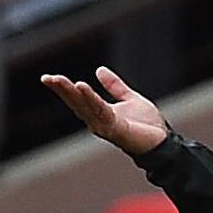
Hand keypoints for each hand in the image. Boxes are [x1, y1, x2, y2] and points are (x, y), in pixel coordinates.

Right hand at [40, 66, 170, 156]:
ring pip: (85, 107)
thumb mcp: (130, 99)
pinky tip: (81, 86)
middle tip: (47, 78)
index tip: (48, 77)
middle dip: (62, 90)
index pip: (78, 99)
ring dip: (71, 93)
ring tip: (60, 80)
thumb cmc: (148, 125)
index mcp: (99, 113)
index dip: (63, 89)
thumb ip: (115, 86)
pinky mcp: (116, 130)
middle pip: (77, 103)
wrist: (165, 142)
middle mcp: (98, 121)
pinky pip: (100, 112)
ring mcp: (106, 127)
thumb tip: (99, 69)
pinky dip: (90, 99)